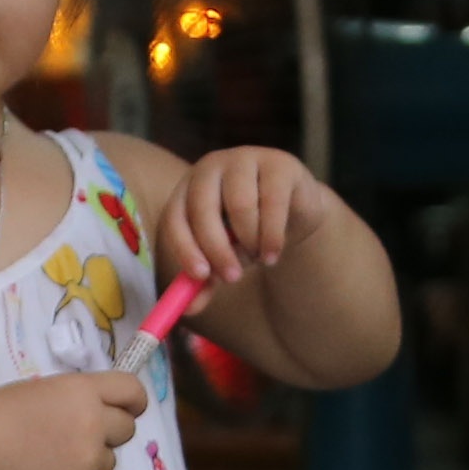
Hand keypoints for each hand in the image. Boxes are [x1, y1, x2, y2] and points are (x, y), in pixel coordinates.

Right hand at [0, 369, 147, 469]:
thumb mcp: (44, 390)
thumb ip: (78, 398)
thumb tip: (100, 412)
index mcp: (84, 391)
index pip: (133, 392)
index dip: (133, 402)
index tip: (128, 410)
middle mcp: (95, 424)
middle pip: (127, 430)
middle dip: (108, 433)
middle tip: (77, 439)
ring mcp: (89, 461)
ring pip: (108, 462)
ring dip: (89, 462)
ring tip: (51, 460)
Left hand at [156, 145, 343, 293]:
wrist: (292, 212)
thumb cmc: (246, 234)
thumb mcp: (223, 258)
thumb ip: (204, 282)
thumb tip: (186, 310)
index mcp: (187, 190)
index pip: (176, 217)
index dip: (185, 247)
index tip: (200, 277)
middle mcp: (211, 168)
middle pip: (203, 208)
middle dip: (217, 249)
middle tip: (233, 279)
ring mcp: (245, 160)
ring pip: (240, 207)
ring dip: (250, 243)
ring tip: (259, 258)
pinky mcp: (279, 164)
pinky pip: (272, 203)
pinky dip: (272, 236)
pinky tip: (273, 252)